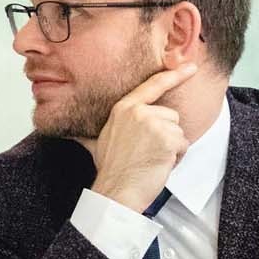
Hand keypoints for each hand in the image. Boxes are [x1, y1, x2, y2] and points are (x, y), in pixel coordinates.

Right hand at [89, 61, 198, 212]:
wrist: (116, 191)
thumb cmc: (110, 169)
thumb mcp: (97, 142)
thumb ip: (90, 131)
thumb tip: (68, 131)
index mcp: (124, 108)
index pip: (153, 86)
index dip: (174, 75)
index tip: (190, 67)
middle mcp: (138, 112)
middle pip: (171, 116)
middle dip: (166, 135)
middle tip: (147, 152)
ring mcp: (153, 124)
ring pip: (179, 131)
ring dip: (172, 148)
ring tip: (151, 159)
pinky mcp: (167, 139)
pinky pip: (184, 145)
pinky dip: (177, 158)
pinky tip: (159, 164)